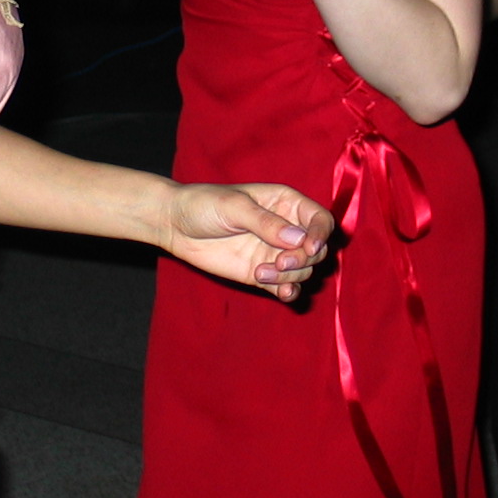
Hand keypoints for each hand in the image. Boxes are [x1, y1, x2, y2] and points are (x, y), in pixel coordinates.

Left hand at [159, 182, 334, 301]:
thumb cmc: (205, 204)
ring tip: (261, 273)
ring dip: (290, 277)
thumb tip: (298, 239)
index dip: (321, 235)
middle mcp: (286, 229)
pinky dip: (290, 293)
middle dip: (303, 260)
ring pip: (304, 271)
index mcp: (286, 203)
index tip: (309, 248)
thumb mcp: (234, 207)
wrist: (176, 225)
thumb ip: (265, 222)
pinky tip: (283, 294)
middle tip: (279, 263)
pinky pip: (287, 288)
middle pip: (317, 250)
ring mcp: (275, 253)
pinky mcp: (263, 274)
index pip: (320, 220)